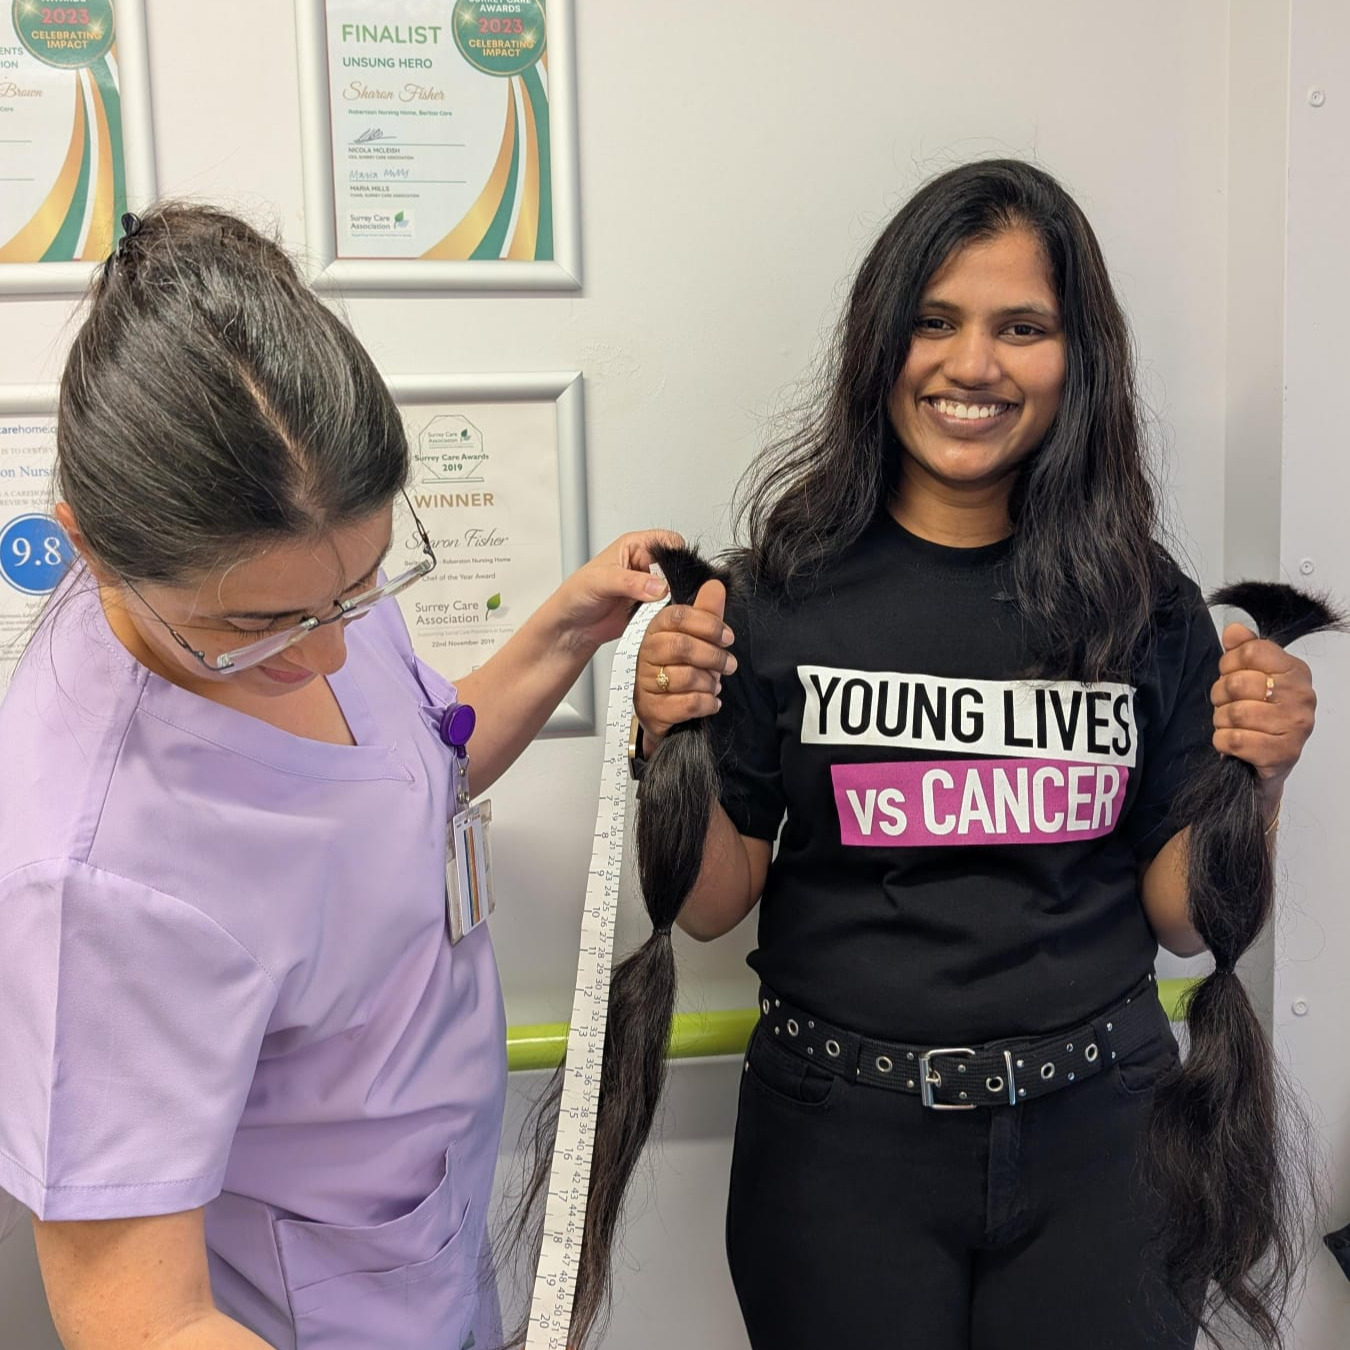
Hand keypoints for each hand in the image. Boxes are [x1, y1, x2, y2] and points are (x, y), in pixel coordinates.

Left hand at [549, 531, 682, 651]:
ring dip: (671, 602)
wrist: (571, 628)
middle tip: (663, 597)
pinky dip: (667, 616)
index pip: (669, 542)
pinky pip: (669, 611)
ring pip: (676, 591)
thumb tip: (658, 586)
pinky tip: (655, 620)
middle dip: (675, 583)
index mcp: (634, 546)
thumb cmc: (576, 595)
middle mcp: (644, 565)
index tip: (671, 575)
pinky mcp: (650, 609)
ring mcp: (649, 588)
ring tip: (655, 610)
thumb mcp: (601, 582)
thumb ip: (631, 582)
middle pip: (678, 568)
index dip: (676, 556)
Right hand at [634, 578, 735, 747]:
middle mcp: (646, 654)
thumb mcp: (696, 639)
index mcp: (656, 631)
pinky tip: (711, 701)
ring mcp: (646, 682)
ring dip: (709, 682)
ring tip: (714, 684)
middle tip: (729, 664)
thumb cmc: (680, 671)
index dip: (708, 625)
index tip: (728, 637)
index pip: (678, 616)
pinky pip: (687, 703)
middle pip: (681, 646)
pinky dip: (707, 702)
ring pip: (685, 676)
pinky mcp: (652, 708)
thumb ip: (706, 613)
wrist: (663, 712)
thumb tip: (716, 585)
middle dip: (713, 656)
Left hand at [1210, 623, 1317, 804]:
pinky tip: (1230, 742)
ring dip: (1221, 720)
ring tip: (1229, 725)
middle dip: (1220, 695)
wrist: (1266, 765)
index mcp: (1295, 671)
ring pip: (1234, 713)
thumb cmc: (1258, 717)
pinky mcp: (1282, 754)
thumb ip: (1244, 650)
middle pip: (1237, 683)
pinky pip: (1235, 740)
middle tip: (1226, 706)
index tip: (1229, 675)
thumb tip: (1234, 630)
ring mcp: (1295, 726)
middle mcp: (1301, 697)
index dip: (1229, 663)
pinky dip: (1222, 741)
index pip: (1252, 650)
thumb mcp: (1252, 678)